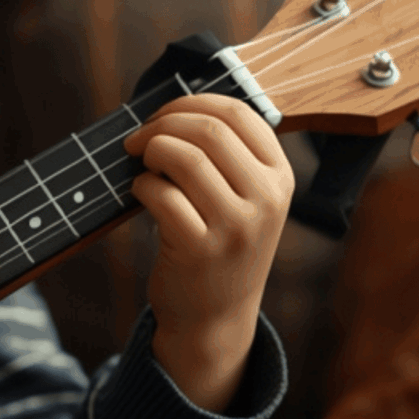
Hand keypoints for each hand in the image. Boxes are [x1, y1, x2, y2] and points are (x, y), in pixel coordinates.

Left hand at [119, 92, 294, 411]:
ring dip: (150, 151)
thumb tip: (174, 106)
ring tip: (140, 163)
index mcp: (280, 178)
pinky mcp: (200, 250)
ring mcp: (236, 227)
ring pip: (185, 157)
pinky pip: (161, 194)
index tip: (163, 115)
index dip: (191, 103)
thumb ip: (225, 155)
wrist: (215, 315)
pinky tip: (141, 194)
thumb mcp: (244, 199)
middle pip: (208, 130)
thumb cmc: (219, 243)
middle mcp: (266, 200)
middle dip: (162, 124)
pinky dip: (142, 185)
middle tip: (138, 139)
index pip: (239, 114)